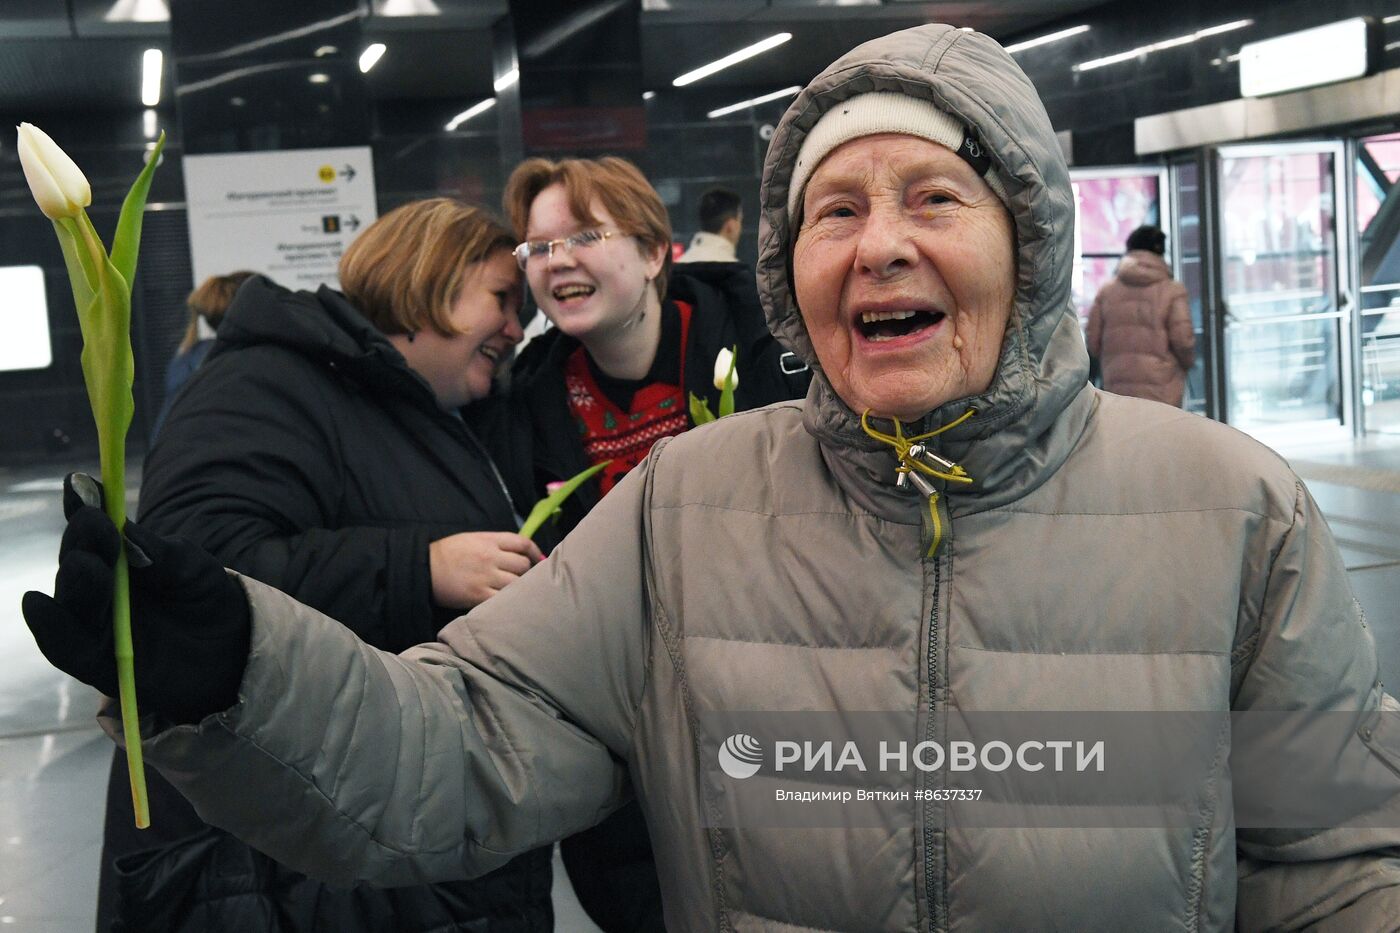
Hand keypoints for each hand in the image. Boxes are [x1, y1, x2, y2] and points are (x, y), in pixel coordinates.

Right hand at [21, 473, 250, 724]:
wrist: (232, 646)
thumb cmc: (206, 597)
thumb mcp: (191, 566)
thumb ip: (158, 551)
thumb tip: (122, 528)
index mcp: (118, 558)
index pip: (93, 531)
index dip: (83, 507)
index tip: (81, 485)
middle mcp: (100, 589)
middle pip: (77, 564)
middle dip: (82, 543)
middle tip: (95, 527)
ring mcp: (97, 625)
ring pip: (70, 603)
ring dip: (73, 581)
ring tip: (85, 563)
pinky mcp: (98, 662)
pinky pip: (66, 647)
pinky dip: (49, 627)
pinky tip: (38, 605)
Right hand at [428, 531, 543, 608]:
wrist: (423, 568)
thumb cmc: (447, 553)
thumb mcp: (472, 538)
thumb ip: (496, 544)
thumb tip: (520, 553)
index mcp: (489, 540)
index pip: (523, 543)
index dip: (535, 552)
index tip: (538, 559)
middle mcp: (490, 557)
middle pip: (523, 565)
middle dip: (526, 572)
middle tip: (520, 578)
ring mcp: (485, 577)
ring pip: (516, 584)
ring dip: (518, 588)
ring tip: (513, 592)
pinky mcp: (478, 595)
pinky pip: (502, 599)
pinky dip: (507, 602)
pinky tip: (505, 603)